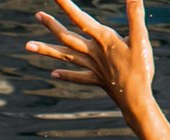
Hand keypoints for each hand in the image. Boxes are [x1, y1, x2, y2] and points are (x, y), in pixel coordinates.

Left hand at [27, 0, 154, 111]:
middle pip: (67, 37)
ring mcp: (93, 67)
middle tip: (37, 15)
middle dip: (52, 26)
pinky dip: (66, 75)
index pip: (80, 18)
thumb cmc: (139, 70)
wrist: (136, 100)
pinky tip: (53, 74)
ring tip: (28, 45)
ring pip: (67, 57)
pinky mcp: (97, 80)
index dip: (66, 6)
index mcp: (103, 40)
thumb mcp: (141, 40)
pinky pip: (79, 77)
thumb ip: (135, 16)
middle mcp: (93, 52)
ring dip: (47, 50)